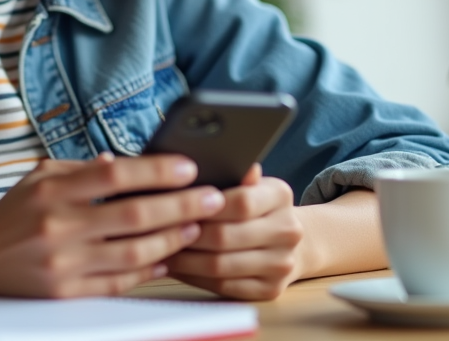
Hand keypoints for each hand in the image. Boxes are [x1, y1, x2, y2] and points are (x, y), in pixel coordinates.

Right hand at [0, 154, 225, 297]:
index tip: (189, 167)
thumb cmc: (12, 213)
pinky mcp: (64, 293)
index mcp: (52, 190)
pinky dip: (147, 271)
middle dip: (181, 206)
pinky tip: (168, 258)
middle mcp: (58, 225)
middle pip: (133, 215)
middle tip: (213, 198)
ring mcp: (62, 263)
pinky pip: (117, 283)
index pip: (115, 175)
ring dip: (171, 239)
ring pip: (132, 253)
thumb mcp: (39, 178)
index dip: (157, 171)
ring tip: (197, 227)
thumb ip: (80, 170)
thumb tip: (121, 162)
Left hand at [164, 164, 303, 299]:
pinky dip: (194, 277)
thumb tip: (214, 157)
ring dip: (183, 260)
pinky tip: (176, 267)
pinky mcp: (270, 291)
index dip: (203, 205)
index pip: (240, 201)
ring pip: (220, 266)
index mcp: (281, 197)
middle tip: (155, 230)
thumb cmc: (257, 208)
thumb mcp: (250, 183)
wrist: (293, 244)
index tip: (173, 204)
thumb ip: (232, 174)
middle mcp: (288, 232)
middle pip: (225, 237)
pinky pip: (223, 286)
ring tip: (158, 249)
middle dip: (185, 234)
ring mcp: (281, 265)